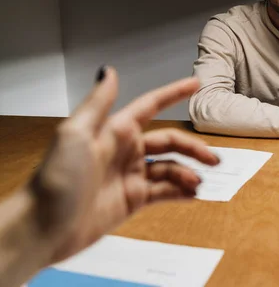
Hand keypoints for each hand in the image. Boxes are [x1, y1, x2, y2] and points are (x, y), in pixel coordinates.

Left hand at [28, 67, 218, 263]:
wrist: (45, 226)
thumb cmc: (58, 177)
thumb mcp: (76, 134)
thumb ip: (98, 103)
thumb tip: (109, 70)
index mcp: (115, 131)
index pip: (151, 106)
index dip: (174, 93)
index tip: (197, 83)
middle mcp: (126, 150)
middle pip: (170, 142)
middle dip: (193, 147)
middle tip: (214, 160)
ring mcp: (131, 175)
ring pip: (170, 167)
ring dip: (188, 172)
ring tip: (198, 182)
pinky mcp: (132, 200)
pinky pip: (164, 191)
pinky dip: (180, 191)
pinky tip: (193, 194)